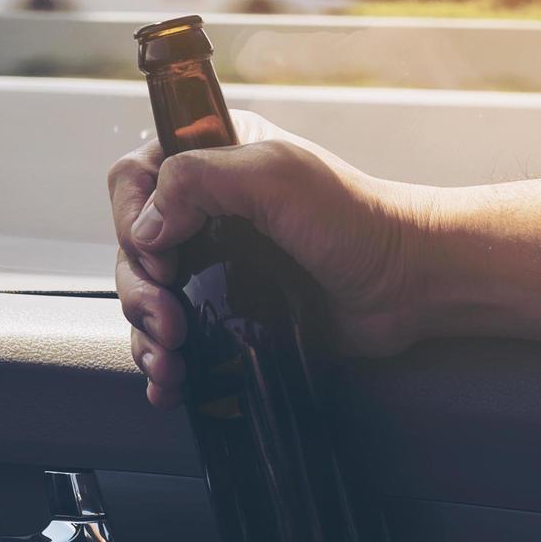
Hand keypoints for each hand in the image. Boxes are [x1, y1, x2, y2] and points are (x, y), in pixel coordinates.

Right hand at [108, 111, 429, 407]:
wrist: (407, 280)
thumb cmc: (355, 218)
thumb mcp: (274, 175)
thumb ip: (200, 180)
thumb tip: (148, 227)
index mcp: (214, 160)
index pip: (136, 180)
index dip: (133, 220)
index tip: (159, 258)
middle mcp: (209, 208)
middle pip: (134, 247)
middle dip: (140, 290)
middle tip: (168, 321)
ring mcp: (218, 261)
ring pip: (149, 295)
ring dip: (147, 332)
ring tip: (171, 360)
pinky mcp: (231, 309)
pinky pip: (178, 334)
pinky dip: (163, 359)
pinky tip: (168, 381)